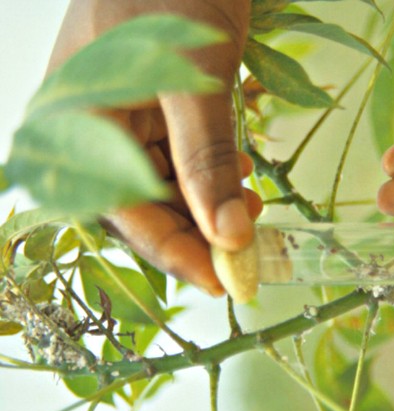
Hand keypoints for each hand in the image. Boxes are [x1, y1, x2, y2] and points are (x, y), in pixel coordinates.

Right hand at [49, 0, 261, 294]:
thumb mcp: (193, 79)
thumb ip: (205, 157)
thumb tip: (229, 236)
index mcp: (73, 124)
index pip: (121, 211)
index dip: (172, 252)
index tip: (220, 281)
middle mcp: (90, 130)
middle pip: (143, 207)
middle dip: (197, 232)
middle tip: (248, 253)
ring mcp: (122, 122)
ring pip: (165, 189)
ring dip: (210, 207)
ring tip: (253, 210)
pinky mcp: (153, 113)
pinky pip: (179, 162)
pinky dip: (212, 178)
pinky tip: (241, 178)